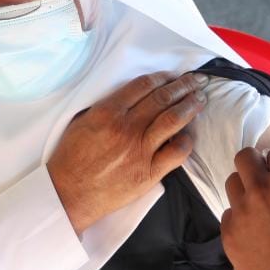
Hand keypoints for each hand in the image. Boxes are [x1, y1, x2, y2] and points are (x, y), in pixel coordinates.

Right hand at [48, 71, 209, 234]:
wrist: (68, 194)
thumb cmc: (72, 158)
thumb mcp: (82, 121)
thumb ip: (108, 106)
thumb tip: (134, 95)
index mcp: (108, 112)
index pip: (144, 85)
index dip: (163, 77)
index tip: (173, 75)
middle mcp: (127, 128)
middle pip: (163, 98)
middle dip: (184, 85)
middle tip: (197, 80)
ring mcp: (140, 150)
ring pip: (174, 119)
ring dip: (191, 105)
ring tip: (201, 98)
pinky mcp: (149, 173)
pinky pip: (176, 153)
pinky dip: (187, 140)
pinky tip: (189, 134)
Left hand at [222, 146, 269, 269]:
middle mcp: (261, 188)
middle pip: (244, 157)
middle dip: (255, 164)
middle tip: (264, 180)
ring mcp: (241, 211)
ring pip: (232, 182)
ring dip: (244, 189)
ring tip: (258, 207)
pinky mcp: (229, 234)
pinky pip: (228, 214)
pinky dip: (239, 218)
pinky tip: (254, 233)